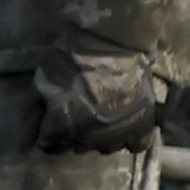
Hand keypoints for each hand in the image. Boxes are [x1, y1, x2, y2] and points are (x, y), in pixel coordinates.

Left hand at [32, 49, 165, 152]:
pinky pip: (137, 144)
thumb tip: (48, 105)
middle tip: (81, 116)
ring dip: (102, 136)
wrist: (111, 41)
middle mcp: (88, 138)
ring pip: (106, 148)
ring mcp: (117, 134)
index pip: (51, 145)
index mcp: (62, 127)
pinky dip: (132, 138)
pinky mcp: (142, 125)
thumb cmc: (73, 53)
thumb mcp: (46, 76)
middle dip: (76, 134)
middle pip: (79, 147)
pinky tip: (128, 127)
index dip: (52, 135)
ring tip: (105, 120)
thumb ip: (47, 97)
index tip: (54, 125)